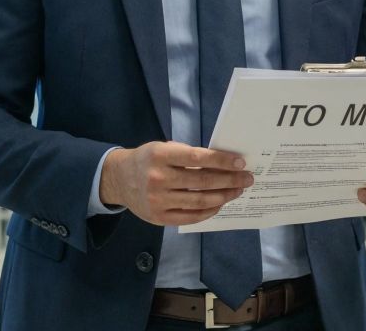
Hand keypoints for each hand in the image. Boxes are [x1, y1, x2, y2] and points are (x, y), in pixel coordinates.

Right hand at [99, 141, 252, 226]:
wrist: (118, 179)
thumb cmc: (148, 160)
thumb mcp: (163, 148)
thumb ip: (188, 155)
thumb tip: (223, 162)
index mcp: (160, 156)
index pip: (197, 158)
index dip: (221, 160)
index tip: (240, 162)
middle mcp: (158, 179)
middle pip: (202, 181)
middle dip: (229, 180)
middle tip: (246, 178)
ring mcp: (158, 201)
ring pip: (199, 201)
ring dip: (223, 196)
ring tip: (237, 191)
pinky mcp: (158, 218)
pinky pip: (190, 217)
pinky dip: (208, 211)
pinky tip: (219, 204)